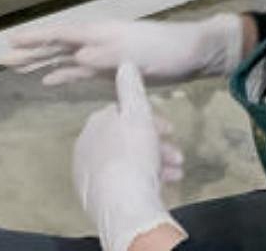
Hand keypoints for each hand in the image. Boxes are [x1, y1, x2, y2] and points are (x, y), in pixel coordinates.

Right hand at [5, 13, 245, 84]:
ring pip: (65, 59)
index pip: (61, 35)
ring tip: (17, 69)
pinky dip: (63, 76)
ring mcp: (102, 55)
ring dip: (42, 64)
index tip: (11, 41)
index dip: (36, 39)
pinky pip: (79, 73)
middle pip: (57, 46)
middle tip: (4, 58)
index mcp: (99, 33)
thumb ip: (106, 56)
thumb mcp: (136, 55)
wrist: (191, 55)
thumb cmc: (165, 52)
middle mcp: (96, 41)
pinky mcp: (110, 70)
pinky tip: (48, 81)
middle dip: (31, 52)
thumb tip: (76, 56)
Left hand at [73, 63, 187, 250]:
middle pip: (127, 140)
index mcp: (95, 124)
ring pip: (129, 162)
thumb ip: (131, 88)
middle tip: (178, 154)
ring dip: (156, 163)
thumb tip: (124, 63)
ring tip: (177, 172)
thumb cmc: (133, 154)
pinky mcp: (97, 197)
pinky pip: (125, 182)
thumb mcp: (138, 114)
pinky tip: (162, 186)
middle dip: (156, 144)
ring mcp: (90, 174)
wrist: (123, 204)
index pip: (122, 114)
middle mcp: (87, 147)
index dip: (149, 118)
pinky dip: (144, 180)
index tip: (170, 128)